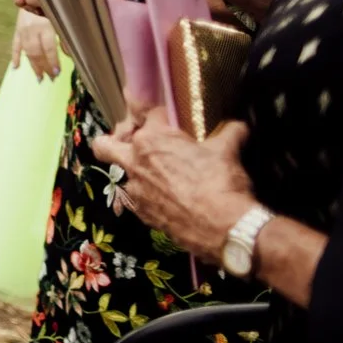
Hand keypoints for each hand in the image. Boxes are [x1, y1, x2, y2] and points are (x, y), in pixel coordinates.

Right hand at [11, 9, 61, 79]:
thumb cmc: (54, 4)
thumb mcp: (62, 17)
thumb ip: (66, 35)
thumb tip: (71, 54)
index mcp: (44, 25)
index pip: (48, 48)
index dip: (52, 61)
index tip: (57, 73)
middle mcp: (31, 28)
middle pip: (36, 53)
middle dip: (44, 67)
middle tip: (51, 79)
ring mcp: (22, 30)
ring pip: (26, 51)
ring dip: (33, 66)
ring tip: (39, 78)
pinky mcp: (17, 29)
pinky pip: (15, 45)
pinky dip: (15, 56)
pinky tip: (16, 67)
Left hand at [89, 116, 255, 259]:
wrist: (223, 227)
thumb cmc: (220, 182)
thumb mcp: (227, 151)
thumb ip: (230, 133)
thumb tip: (238, 127)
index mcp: (152, 139)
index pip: (148, 115)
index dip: (162, 116)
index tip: (170, 120)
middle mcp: (135, 161)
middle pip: (104, 145)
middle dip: (113, 141)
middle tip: (132, 144)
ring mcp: (135, 189)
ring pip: (123, 175)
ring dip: (139, 173)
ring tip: (163, 178)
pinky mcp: (141, 213)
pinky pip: (138, 200)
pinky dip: (151, 197)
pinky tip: (170, 200)